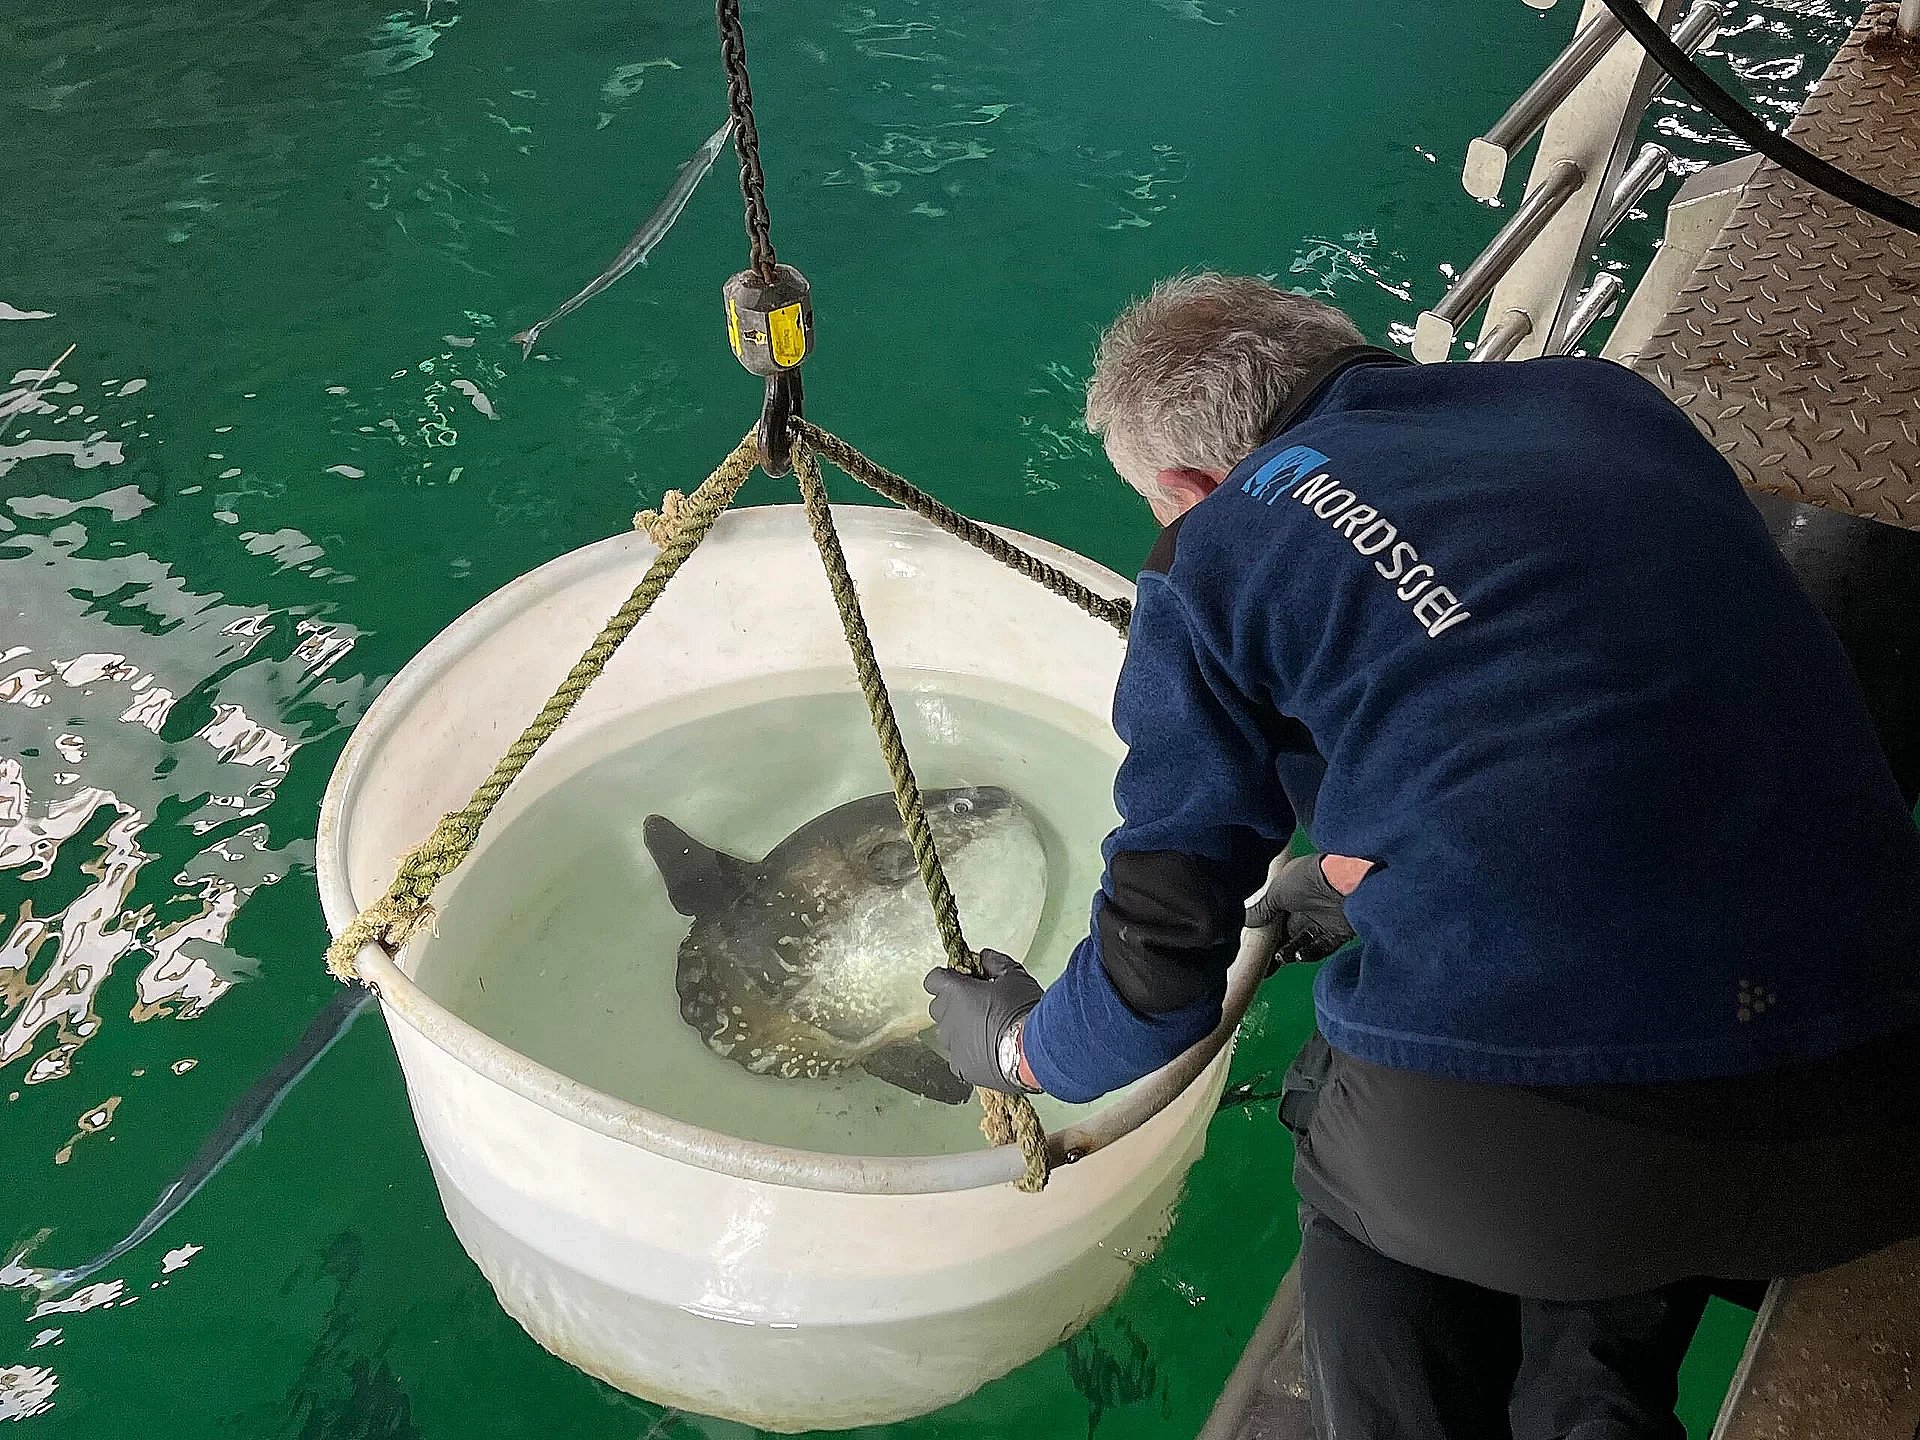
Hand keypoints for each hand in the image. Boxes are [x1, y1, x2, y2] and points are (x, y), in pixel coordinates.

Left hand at [924, 949, 1042, 1094]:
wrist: (1034, 1051)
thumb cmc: (1024, 1009)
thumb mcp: (1014, 976)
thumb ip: (993, 962)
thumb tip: (982, 957)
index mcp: (955, 992)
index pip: (933, 980)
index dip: (947, 978)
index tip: (963, 980)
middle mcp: (947, 1018)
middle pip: (939, 1007)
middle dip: (953, 1004)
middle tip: (979, 1005)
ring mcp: (952, 1045)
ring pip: (948, 1033)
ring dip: (960, 1029)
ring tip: (987, 1032)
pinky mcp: (961, 1068)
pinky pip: (958, 1056)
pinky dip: (969, 1052)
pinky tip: (990, 1051)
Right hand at [1245, 853, 1358, 967]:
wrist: (1346, 884)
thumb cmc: (1308, 879)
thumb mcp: (1275, 891)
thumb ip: (1261, 908)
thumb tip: (1247, 920)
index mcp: (1292, 888)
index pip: (1275, 909)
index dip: (1265, 925)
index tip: (1253, 940)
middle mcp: (1307, 903)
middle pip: (1288, 929)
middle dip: (1276, 944)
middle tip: (1263, 958)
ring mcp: (1323, 918)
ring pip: (1303, 940)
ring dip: (1290, 951)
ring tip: (1278, 958)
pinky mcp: (1338, 932)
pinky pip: (1321, 947)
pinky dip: (1308, 953)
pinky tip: (1298, 955)